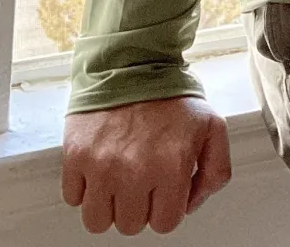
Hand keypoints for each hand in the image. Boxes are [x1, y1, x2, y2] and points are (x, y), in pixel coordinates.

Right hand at [62, 96, 231, 234]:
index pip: (165, 223)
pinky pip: (73, 198)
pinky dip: (85, 188)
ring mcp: (102, 166)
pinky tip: (100, 166)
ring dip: (109, 205)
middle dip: (139, 206)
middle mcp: (135, 171)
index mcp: (172, 165)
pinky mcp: (76, 157)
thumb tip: (192, 203)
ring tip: (119, 178)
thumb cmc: (171, 96)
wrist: (133, 63)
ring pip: (97, 221)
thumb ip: (215, 170)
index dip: (166, 208)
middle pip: (130, 226)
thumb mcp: (212, 127)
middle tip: (142, 178)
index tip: (164, 190)